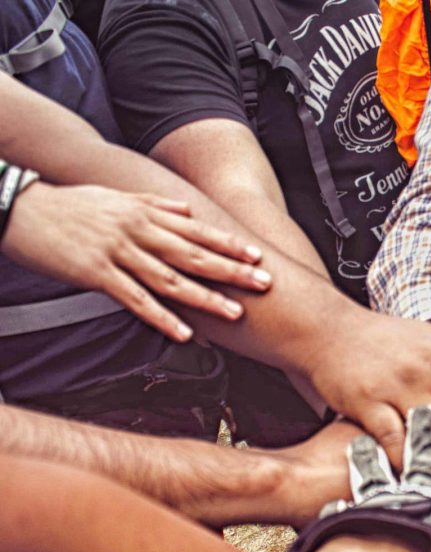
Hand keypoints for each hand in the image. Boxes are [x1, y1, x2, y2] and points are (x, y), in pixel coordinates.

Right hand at [2, 182, 270, 341]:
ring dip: (205, 298)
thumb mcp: (116, 196)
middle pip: (194, 254)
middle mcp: (138, 231)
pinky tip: (184, 332)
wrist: (21, 207)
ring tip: (234, 314)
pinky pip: (135, 299)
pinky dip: (161, 316)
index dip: (228, 243)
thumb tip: (186, 207)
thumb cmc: (70, 204)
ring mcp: (118, 252)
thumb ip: (154, 202)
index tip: (257, 254)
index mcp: (145, 213)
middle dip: (231, 270)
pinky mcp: (96, 273)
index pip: (196, 230)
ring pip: (171, 279)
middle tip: (263, 284)